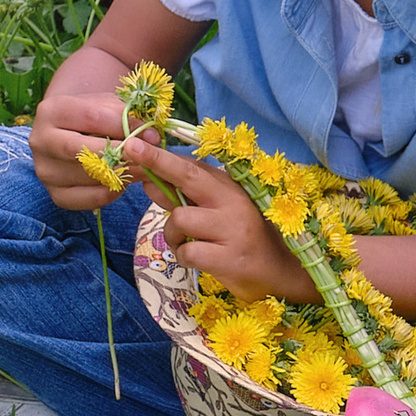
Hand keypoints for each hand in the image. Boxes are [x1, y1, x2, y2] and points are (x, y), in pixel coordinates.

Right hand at [30, 87, 156, 210]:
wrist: (71, 132)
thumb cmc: (94, 115)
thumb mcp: (108, 106)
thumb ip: (129, 117)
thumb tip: (151, 137)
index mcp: (50, 111)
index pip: (90, 117)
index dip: (122, 126)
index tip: (149, 133)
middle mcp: (40, 141)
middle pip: (79, 150)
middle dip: (117, 154)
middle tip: (145, 156)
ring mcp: (45, 170)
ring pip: (85, 177)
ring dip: (119, 175)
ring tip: (143, 169)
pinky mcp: (55, 194)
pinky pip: (86, 199)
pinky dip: (110, 193)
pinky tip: (124, 182)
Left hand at [123, 136, 312, 302]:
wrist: (283, 273)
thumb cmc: (246, 240)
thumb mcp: (217, 214)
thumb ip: (183, 199)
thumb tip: (148, 182)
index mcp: (230, 188)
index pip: (191, 165)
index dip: (160, 155)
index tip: (136, 142)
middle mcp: (232, 202)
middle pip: (187, 175)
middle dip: (157, 161)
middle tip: (132, 148)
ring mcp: (231, 229)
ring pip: (179, 219)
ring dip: (172, 235)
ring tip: (187, 244)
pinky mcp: (229, 258)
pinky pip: (187, 252)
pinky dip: (184, 258)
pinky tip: (199, 261)